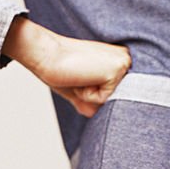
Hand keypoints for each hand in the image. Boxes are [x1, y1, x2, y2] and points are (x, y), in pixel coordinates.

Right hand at [2, 17, 131, 117]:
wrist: (45, 55)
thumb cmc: (57, 67)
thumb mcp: (77, 88)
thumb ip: (89, 100)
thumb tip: (92, 113)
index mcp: (116, 59)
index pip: (112, 95)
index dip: (90, 94)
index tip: (78, 77)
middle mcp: (124, 59)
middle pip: (114, 100)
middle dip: (90, 96)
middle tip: (77, 76)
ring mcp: (122, 63)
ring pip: (110, 101)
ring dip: (89, 95)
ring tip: (79, 76)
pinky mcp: (117, 69)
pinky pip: (103, 100)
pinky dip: (87, 94)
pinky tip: (80, 77)